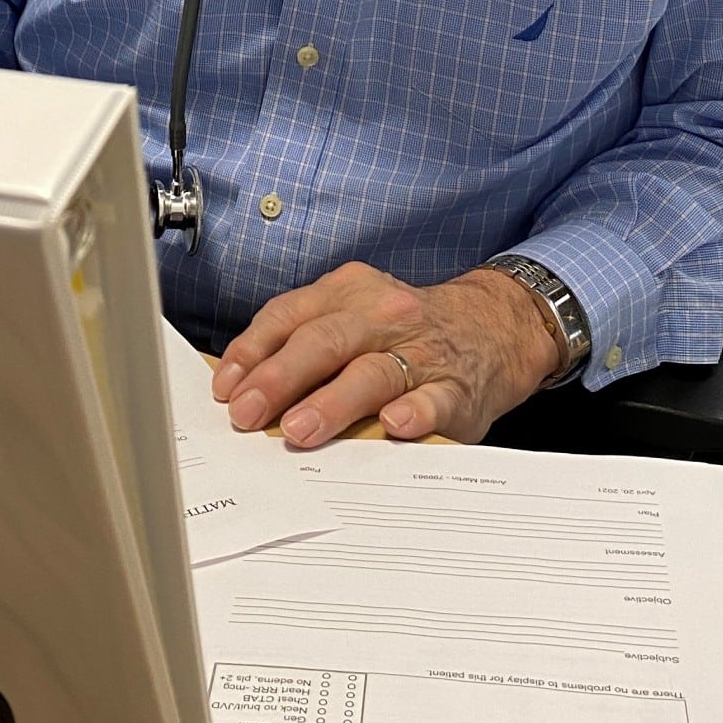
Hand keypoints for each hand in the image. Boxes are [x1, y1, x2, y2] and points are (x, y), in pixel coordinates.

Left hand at [210, 260, 563, 449]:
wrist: (496, 327)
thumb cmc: (407, 331)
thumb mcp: (356, 315)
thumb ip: (306, 341)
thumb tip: (242, 389)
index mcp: (349, 293)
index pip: (290, 316)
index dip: (253, 352)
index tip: (226, 388)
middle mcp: (383, 315)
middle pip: (324, 341)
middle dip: (280, 378)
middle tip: (248, 413)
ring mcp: (422, 351)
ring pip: (373, 372)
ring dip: (333, 401)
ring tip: (300, 428)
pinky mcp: (457, 388)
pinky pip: (433, 399)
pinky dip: (414, 411)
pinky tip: (395, 424)